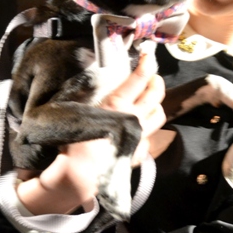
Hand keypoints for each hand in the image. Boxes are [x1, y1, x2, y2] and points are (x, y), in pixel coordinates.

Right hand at [16, 52, 166, 214]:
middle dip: (156, 82)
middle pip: (156, 95)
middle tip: (151, 76)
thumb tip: (97, 81)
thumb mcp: (77, 111)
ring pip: (159, 115)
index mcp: (116, 107)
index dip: (146, 66)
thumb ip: (90, 95)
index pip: (138, 80)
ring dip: (156, 105)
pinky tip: (137, 129)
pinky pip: (149, 137)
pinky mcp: (138, 153)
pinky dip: (146, 130)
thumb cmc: (73, 142)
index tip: (149, 56)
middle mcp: (133, 120)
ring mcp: (139, 137)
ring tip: (148, 101)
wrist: (79, 176)